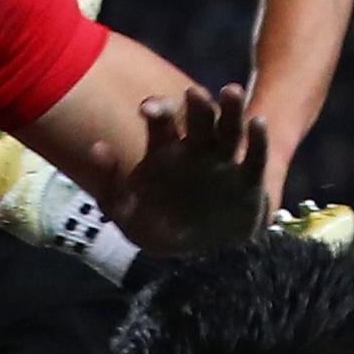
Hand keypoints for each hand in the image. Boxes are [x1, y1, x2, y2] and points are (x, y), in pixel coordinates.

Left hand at [93, 83, 272, 256]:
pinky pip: (254, 157)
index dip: (157, 110)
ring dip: (231, 110)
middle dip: (198, 105)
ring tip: (231, 91)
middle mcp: (197, 150)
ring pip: (229, 129)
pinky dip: (257, 140)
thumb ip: (108, 182)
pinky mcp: (248, 180)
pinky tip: (257, 122)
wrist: (196, 262)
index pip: (162, 121)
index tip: (147, 109)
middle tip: (194, 93)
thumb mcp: (125, 212)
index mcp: (166, 150)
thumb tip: (96, 147)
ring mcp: (224, 162)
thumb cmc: (156, 229)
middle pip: (199, 118)